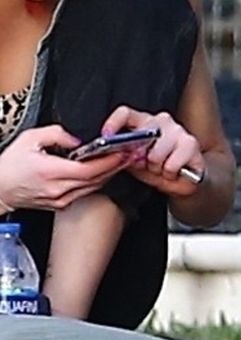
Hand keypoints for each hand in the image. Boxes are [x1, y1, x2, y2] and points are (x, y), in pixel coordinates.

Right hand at [0, 125, 128, 211]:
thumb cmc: (8, 165)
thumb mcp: (29, 139)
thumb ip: (57, 134)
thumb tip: (78, 139)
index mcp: (50, 172)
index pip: (89, 170)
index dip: (109, 161)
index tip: (122, 151)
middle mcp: (57, 189)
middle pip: (96, 179)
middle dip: (115, 166)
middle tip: (129, 153)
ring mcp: (59, 199)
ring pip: (92, 187)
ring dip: (108, 174)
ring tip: (121, 161)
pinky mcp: (59, 204)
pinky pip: (83, 192)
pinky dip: (95, 182)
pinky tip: (102, 172)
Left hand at [101, 106, 202, 196]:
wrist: (184, 179)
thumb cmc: (157, 168)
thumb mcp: (133, 163)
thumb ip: (122, 154)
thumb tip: (111, 153)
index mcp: (143, 123)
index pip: (126, 113)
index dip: (114, 123)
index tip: (106, 136)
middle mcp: (162, 122)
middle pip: (144, 132)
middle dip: (140, 155)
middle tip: (145, 164)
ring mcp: (178, 130)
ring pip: (157, 152)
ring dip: (156, 166)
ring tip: (160, 169)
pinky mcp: (191, 143)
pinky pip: (172, 163)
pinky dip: (169, 172)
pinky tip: (172, 171)